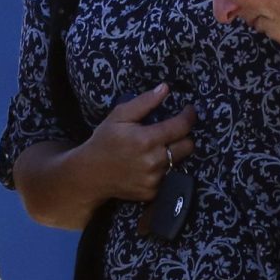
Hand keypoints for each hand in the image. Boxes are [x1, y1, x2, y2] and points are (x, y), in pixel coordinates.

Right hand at [78, 84, 197, 205]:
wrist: (90, 174)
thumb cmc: (104, 141)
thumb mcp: (119, 116)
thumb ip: (144, 102)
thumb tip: (165, 88)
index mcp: (146, 139)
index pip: (181, 126)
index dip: (189, 116)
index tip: (189, 110)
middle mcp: (154, 161)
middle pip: (187, 146)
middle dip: (183, 137)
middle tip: (171, 132)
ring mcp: (154, 179)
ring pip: (178, 161)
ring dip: (171, 153)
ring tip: (155, 149)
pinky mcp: (153, 191)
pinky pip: (168, 177)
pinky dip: (162, 169)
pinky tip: (147, 165)